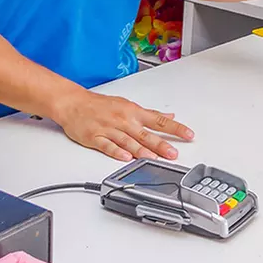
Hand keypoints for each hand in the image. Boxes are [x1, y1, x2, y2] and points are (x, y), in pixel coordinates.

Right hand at [51, 91, 193, 161]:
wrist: (74, 103)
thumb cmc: (100, 104)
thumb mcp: (128, 105)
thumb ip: (150, 114)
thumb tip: (169, 116)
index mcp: (133, 112)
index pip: (159, 120)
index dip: (175, 128)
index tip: (189, 135)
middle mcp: (124, 120)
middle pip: (145, 134)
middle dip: (160, 144)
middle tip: (173, 153)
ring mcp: (109, 129)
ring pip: (128, 141)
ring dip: (141, 151)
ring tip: (154, 159)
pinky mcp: (95, 138)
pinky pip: (107, 146)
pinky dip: (116, 151)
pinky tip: (125, 157)